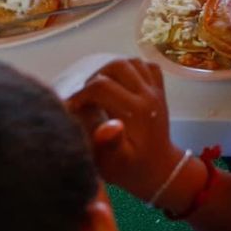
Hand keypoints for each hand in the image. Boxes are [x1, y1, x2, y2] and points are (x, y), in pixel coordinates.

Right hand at [64, 57, 181, 201]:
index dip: (80, 94)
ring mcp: (156, 90)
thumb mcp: (116, 163)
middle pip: (118, 66)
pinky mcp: (160, 90)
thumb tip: (107, 126)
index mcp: (135, 112)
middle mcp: (148, 95)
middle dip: (94, 77)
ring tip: (99, 88)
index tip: (70, 108)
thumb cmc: (131, 169)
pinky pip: (148, 66)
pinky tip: (121, 82)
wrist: (160, 169)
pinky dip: (132, 68)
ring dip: (112, 70)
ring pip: (133, 62)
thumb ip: (110, 144)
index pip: (101, 87)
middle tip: (85, 96)